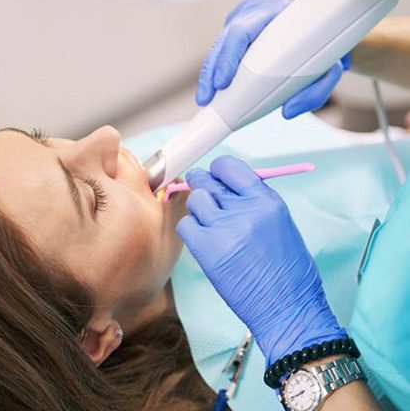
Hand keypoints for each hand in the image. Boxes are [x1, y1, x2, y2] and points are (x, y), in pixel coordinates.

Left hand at [177, 155, 345, 365]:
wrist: (288, 310)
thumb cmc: (290, 272)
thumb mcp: (281, 223)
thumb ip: (254, 202)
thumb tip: (228, 188)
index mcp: (267, 201)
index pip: (230, 167)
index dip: (218, 170)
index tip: (216, 176)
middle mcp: (244, 210)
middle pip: (207, 180)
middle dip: (202, 184)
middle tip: (203, 193)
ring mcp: (224, 229)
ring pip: (195, 201)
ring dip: (198, 210)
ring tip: (210, 226)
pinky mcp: (207, 250)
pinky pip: (186, 225)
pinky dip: (191, 231)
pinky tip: (203, 241)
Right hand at [196, 0, 349, 118]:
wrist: (324, 22)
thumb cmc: (325, 45)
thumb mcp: (329, 68)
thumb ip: (315, 91)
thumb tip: (288, 112)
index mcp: (275, 10)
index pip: (242, 31)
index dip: (228, 57)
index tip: (222, 82)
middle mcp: (255, 9)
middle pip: (224, 39)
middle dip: (210, 72)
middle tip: (205, 99)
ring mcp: (242, 14)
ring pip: (219, 44)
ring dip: (209, 73)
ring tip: (204, 98)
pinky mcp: (236, 24)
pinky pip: (221, 47)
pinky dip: (215, 68)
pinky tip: (210, 87)